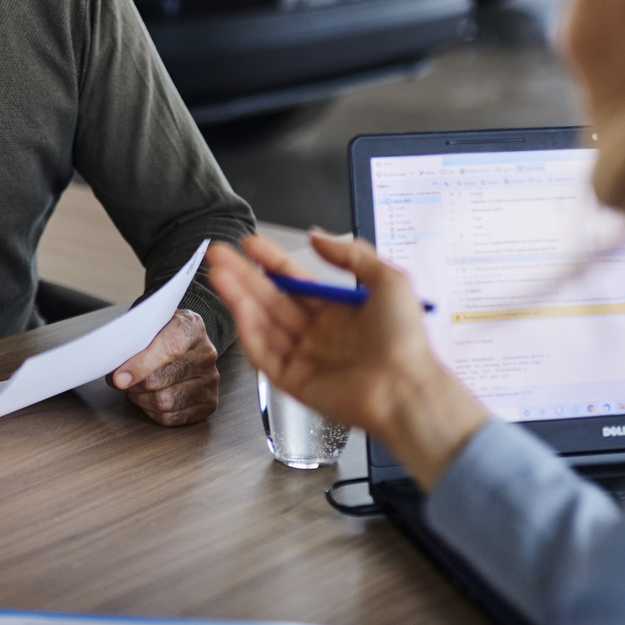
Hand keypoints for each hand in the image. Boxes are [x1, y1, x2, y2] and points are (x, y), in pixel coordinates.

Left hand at [108, 308, 219, 425]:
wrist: (186, 342)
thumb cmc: (162, 333)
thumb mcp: (149, 324)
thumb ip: (134, 341)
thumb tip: (115, 369)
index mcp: (192, 328)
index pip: (169, 347)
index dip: (141, 364)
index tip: (118, 377)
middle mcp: (206, 354)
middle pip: (161, 380)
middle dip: (133, 383)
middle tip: (119, 379)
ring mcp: (210, 380)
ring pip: (164, 402)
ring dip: (140, 398)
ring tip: (134, 387)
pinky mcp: (208, 403)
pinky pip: (170, 417)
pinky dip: (151, 411)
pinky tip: (148, 398)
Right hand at [206, 233, 489, 486]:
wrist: (406, 389)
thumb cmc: (405, 339)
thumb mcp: (389, 279)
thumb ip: (351, 253)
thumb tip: (317, 235)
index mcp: (339, 311)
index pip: (295, 280)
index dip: (271, 260)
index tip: (251, 243)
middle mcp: (318, 333)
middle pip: (271, 299)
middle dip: (243, 274)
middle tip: (219, 252)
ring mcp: (304, 357)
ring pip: (263, 322)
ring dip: (239, 296)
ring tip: (218, 271)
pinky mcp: (294, 382)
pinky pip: (264, 354)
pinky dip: (248, 331)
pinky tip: (237, 308)